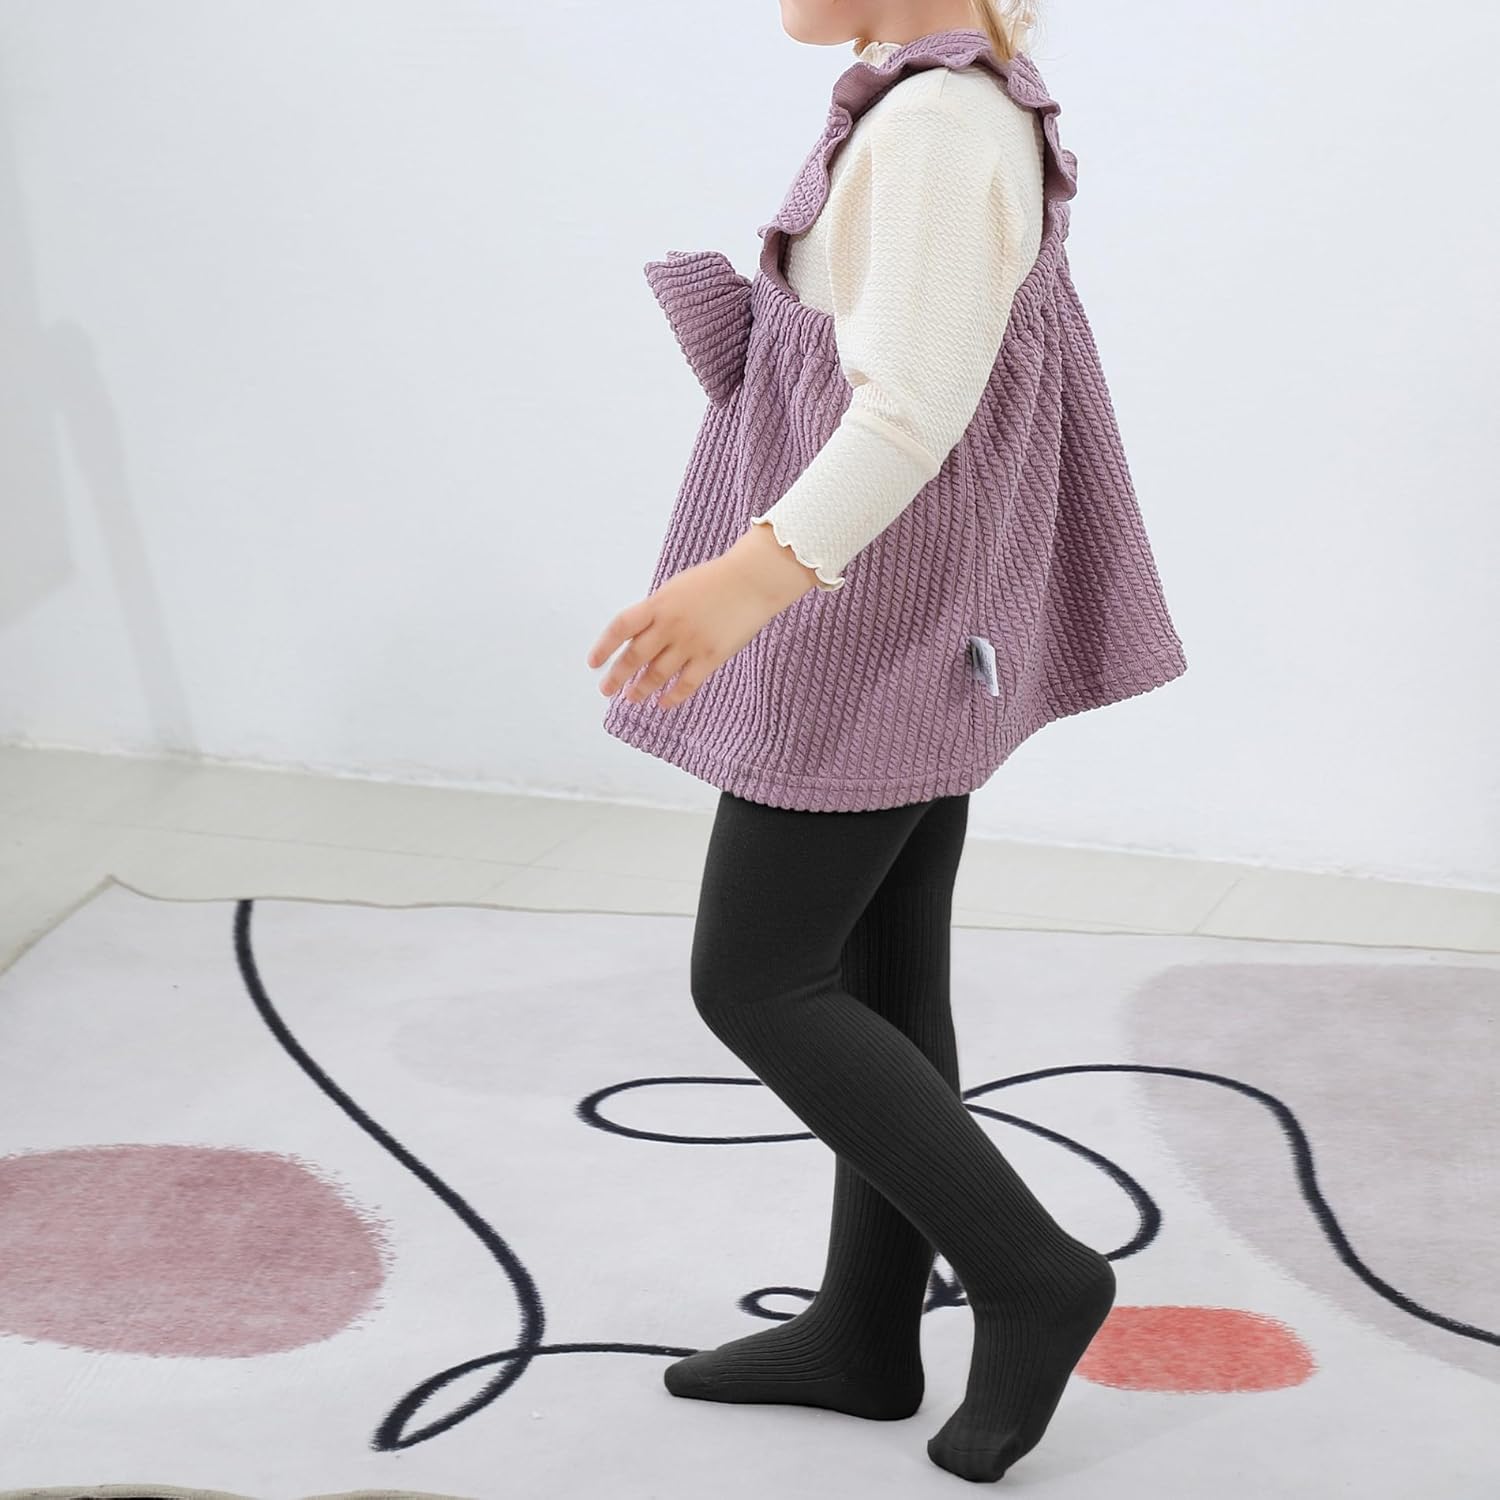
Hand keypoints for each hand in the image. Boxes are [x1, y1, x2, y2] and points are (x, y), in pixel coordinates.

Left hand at [588, 525, 820, 709]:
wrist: (751, 581)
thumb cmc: (713, 582)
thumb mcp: (676, 588)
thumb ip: (656, 612)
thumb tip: (638, 638)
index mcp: (658, 604)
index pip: (621, 627)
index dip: (604, 646)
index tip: (594, 663)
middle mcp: (669, 625)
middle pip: (635, 656)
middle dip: (617, 676)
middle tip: (606, 690)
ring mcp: (690, 643)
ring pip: (657, 674)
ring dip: (641, 688)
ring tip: (631, 697)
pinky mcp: (711, 657)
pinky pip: (686, 683)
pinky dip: (672, 696)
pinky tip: (663, 703)